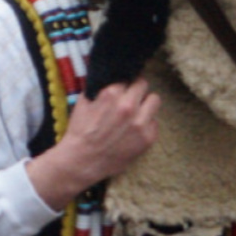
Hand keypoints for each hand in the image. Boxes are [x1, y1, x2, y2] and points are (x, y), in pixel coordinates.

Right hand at [27, 78, 158, 210]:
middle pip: (143, 84)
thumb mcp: (83, 102)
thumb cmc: (80, 130)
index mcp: (111, 93)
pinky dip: (147, 122)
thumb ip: (98, 87)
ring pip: (155, 100)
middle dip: (136, 89)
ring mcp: (141, 122)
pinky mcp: (148, 138)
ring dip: (146, 103)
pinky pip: (155, 122)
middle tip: (130, 97)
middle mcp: (129, 105)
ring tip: (137, 111)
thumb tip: (109, 76)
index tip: (122, 88)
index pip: (128, 77)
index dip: (123, 83)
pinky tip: (134, 129)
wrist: (83, 159)